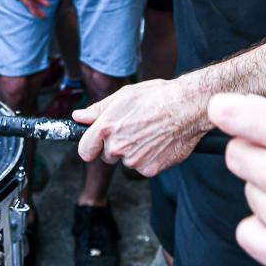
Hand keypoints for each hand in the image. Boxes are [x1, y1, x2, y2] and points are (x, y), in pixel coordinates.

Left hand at [74, 78, 207, 176]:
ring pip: (126, 161)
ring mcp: (133, 160)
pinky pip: (143, 167)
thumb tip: (78, 117)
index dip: (90, 146)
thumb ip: (97, 110)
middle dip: (116, 146)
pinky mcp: (150, 169)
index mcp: (106, 127)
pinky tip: (158, 142)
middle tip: (133, 129)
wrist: (187, 107)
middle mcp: (117, 146)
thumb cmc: (157, 96)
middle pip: (107, 156)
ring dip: (134, 152)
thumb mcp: (123, 95)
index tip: (95, 144)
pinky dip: (149, 158)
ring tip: (149, 132)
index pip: (85, 150)